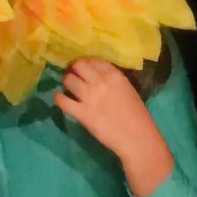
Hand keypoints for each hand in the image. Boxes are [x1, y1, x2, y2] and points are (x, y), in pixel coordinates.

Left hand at [54, 58, 174, 196]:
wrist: (136, 136)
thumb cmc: (138, 115)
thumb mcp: (128, 89)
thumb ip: (113, 81)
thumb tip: (98, 79)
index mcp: (114, 75)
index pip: (94, 60)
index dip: (86, 62)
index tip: (83, 67)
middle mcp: (99, 81)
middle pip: (79, 65)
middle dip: (73, 68)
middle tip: (72, 73)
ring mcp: (89, 96)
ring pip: (69, 80)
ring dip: (66, 81)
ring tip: (67, 86)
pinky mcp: (81, 112)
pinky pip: (62, 100)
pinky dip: (58, 98)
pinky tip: (59, 99)